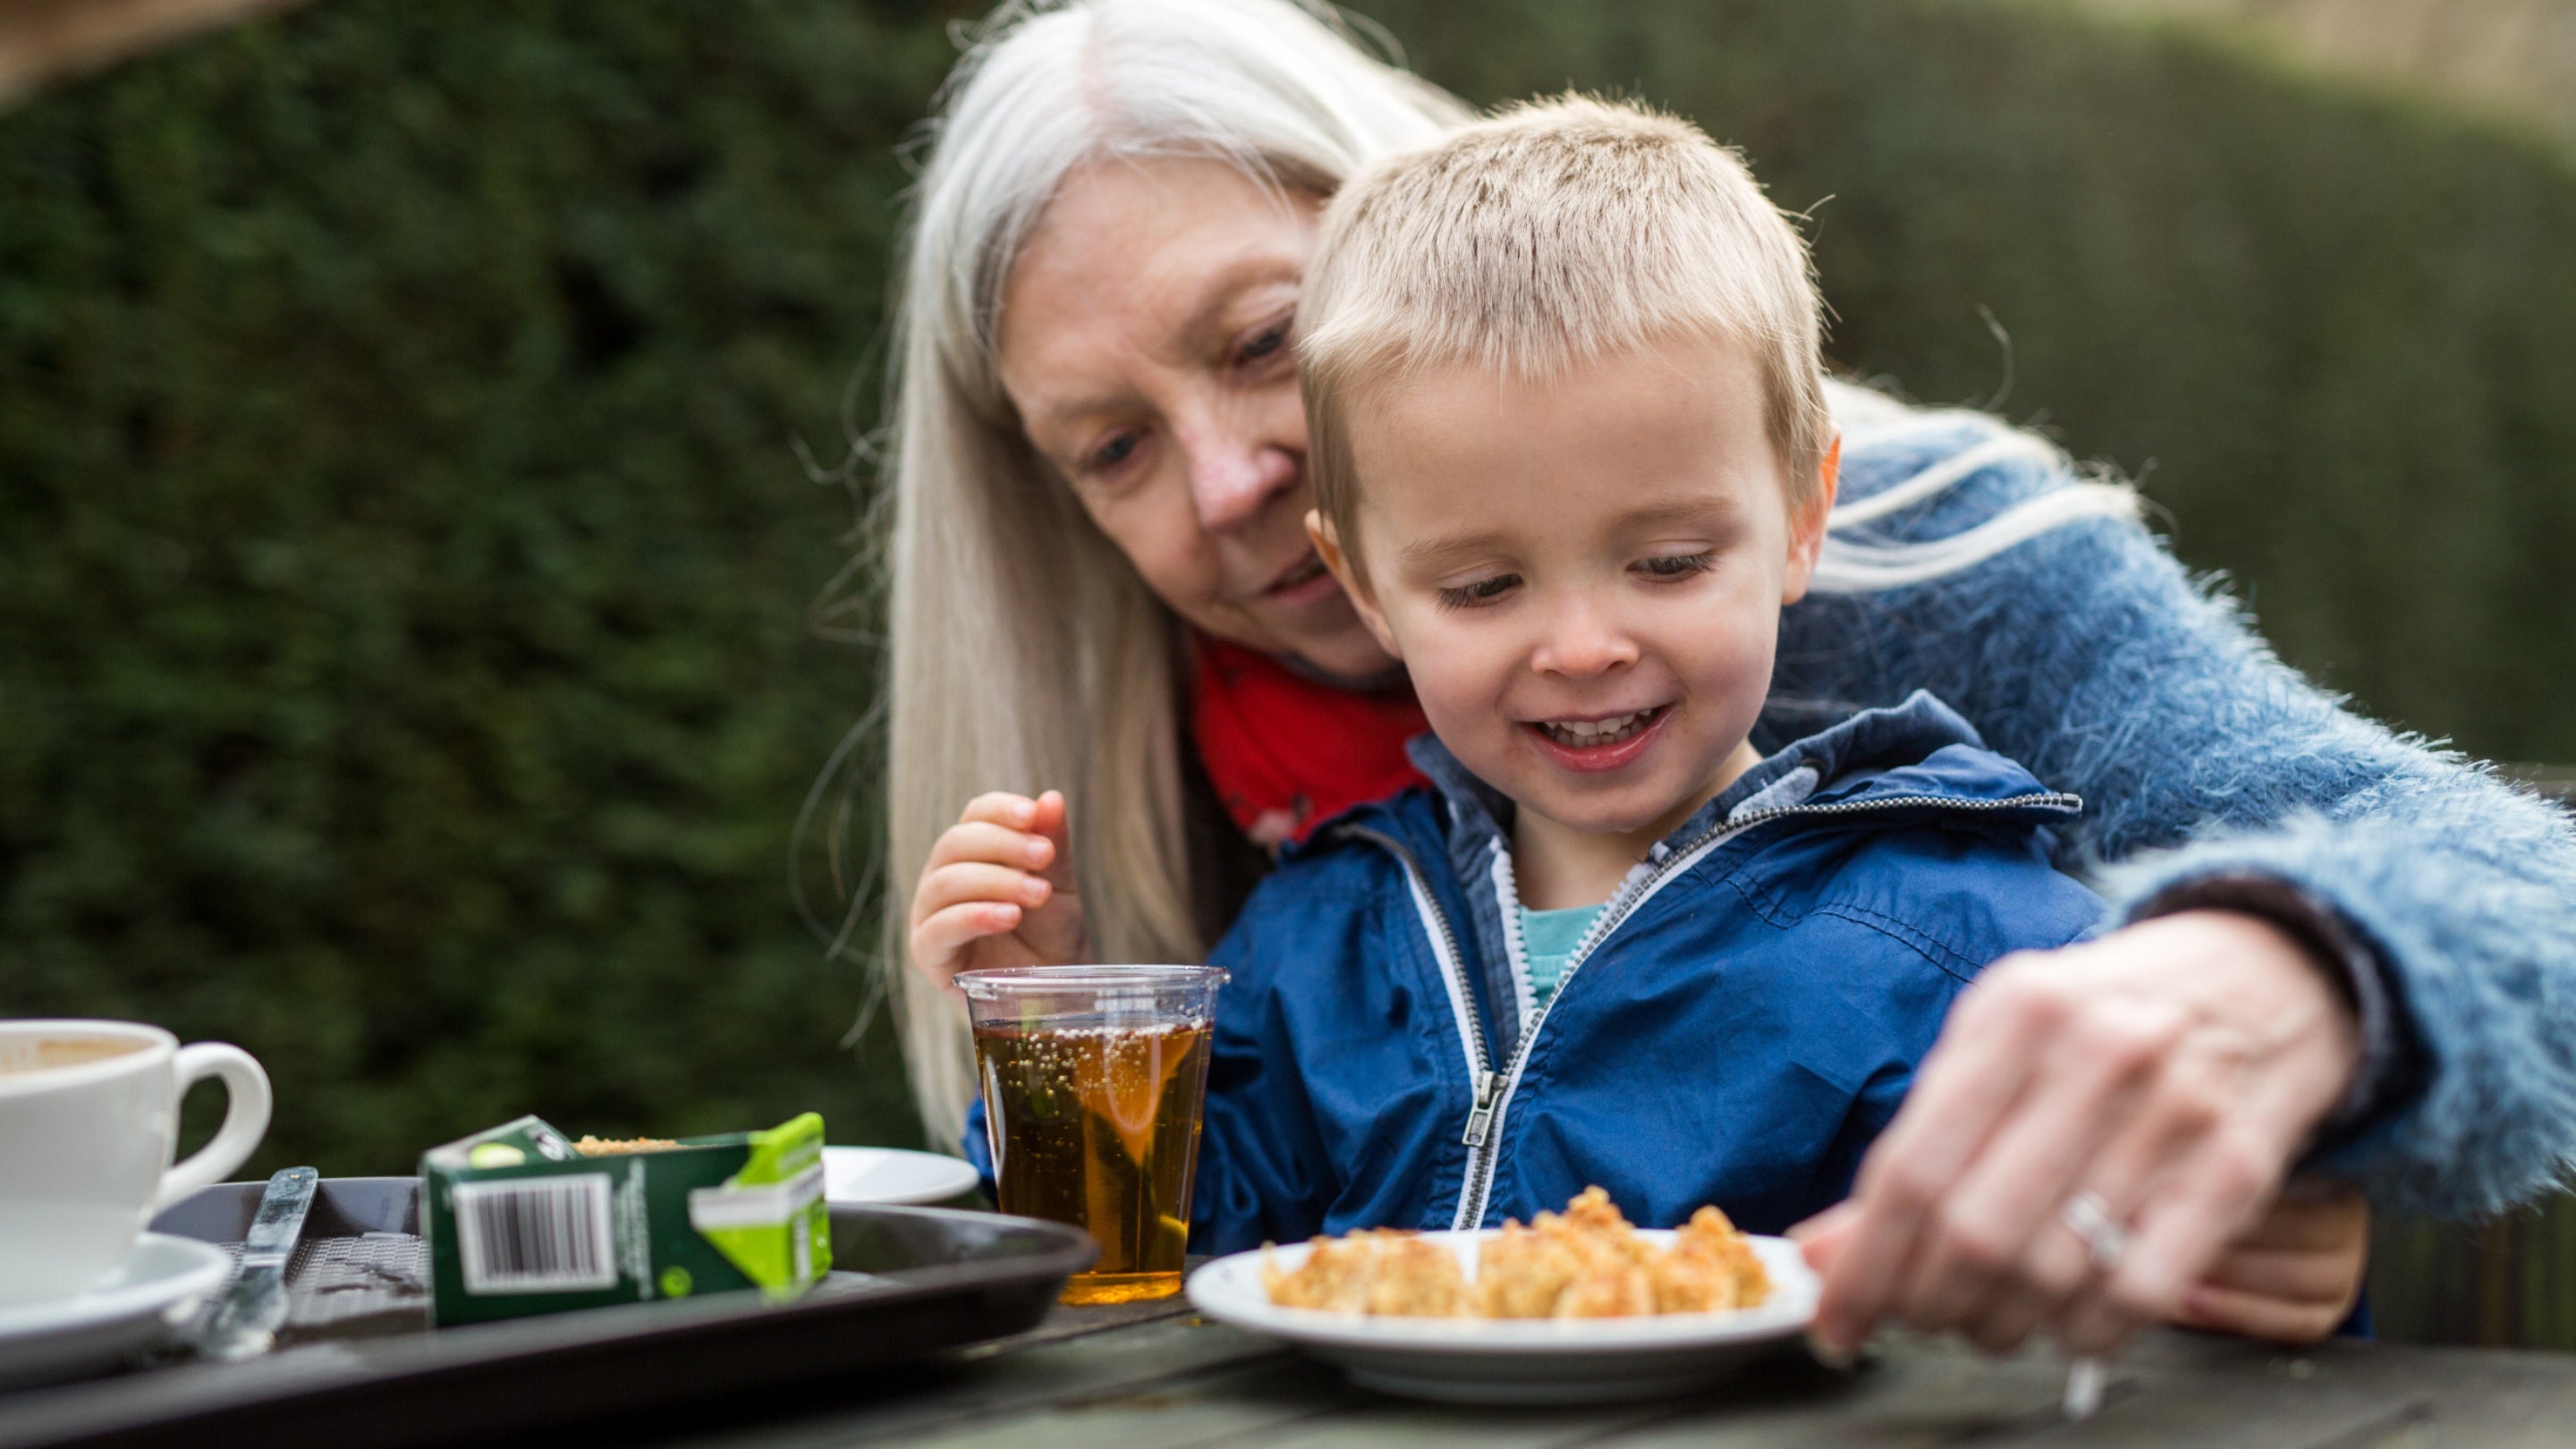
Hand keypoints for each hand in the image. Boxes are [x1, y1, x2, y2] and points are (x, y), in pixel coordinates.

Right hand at [906, 790, 1088, 993]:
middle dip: (1003, 844)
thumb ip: (1053, 846)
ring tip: (1036, 894)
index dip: (1000, 810)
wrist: (1054, 995)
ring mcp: (930, 916)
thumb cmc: (1051, 937)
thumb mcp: (1060, 888)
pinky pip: (938, 929)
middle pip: (955, 843)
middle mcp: (944, 879)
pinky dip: (973, 916)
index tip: (1032, 814)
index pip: (974, 816)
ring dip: (994, 881)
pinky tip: (1008, 916)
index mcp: (973, 855)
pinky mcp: (928, 954)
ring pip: (944, 882)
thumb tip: (1051, 798)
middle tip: (1045, 855)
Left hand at [1801, 910, 2360, 1357]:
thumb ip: (1917, 1143)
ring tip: (1986, 1317)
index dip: (1863, 1265)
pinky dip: (2086, 1331)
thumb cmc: (2100, 1017)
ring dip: (2000, 1323)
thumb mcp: (1997, 1041)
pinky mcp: (2235, 1168)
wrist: (2261, 972)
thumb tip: (1827, 1256)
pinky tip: (2068, 1318)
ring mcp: (2172, 1112)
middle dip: (1928, 1302)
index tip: (1834, 1321)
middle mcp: (2094, 1054)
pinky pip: (2138, 1291)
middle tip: (1918, 1319)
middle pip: (1975, 1231)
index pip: (1912, 1168)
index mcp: (2013, 1012)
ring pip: (2052, 1272)